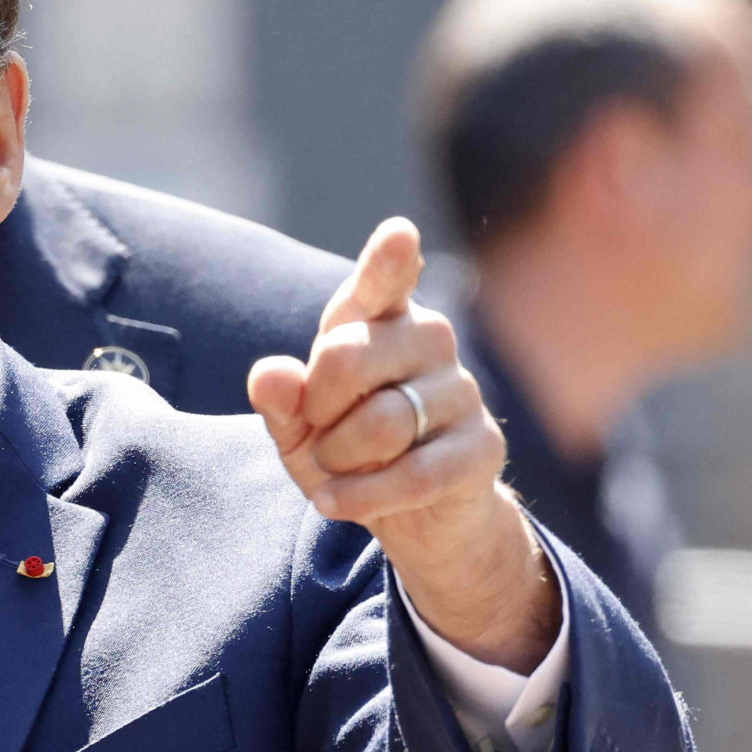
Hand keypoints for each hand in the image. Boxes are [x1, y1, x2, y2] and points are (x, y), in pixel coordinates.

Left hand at [247, 218, 559, 670]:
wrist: (415, 517)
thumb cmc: (350, 452)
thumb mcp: (300, 429)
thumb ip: (281, 401)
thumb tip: (268, 375)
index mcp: (382, 319)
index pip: (382, 282)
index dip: (387, 263)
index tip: (397, 235)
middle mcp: (429, 340)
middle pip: (347, 358)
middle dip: (315, 410)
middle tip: (318, 433)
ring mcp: (462, 391)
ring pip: (381, 423)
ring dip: (338, 460)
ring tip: (338, 469)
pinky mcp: (483, 447)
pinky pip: (414, 474)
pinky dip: (361, 496)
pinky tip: (333, 503)